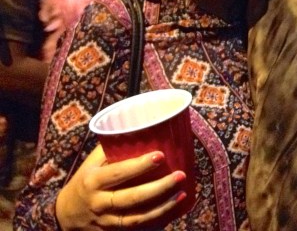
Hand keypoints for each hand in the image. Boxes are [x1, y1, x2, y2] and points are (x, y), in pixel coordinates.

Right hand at [55, 145, 187, 230]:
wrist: (65, 215)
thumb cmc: (85, 181)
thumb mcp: (91, 164)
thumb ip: (112, 148)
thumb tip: (140, 127)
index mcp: (93, 181)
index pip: (118, 173)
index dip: (139, 165)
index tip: (161, 155)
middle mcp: (99, 203)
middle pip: (132, 198)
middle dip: (159, 187)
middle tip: (180, 175)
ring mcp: (106, 221)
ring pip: (136, 218)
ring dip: (162, 208)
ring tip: (181, 193)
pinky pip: (137, 229)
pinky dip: (156, 222)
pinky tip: (173, 211)